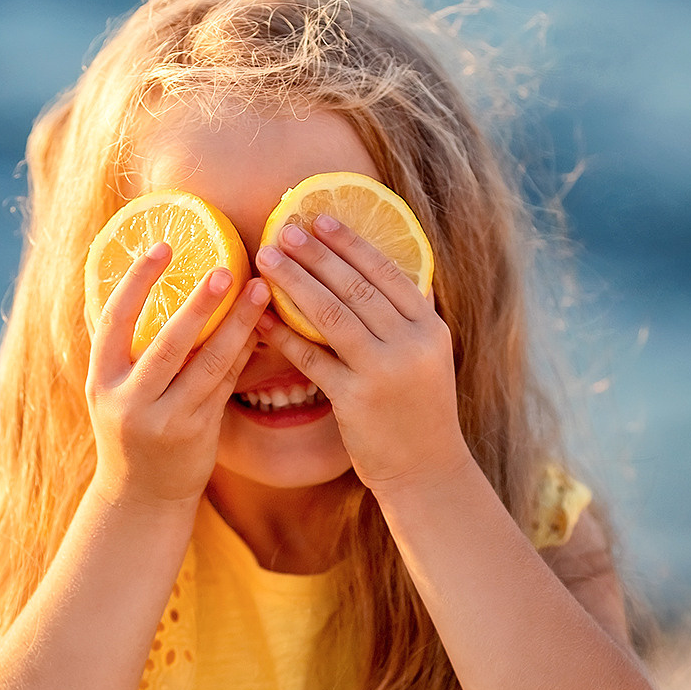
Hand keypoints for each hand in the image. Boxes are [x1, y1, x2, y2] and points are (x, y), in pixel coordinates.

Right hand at [86, 243, 269, 509]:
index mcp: (100, 379)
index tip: (163, 245)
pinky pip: (226, 384)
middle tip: (227, 268)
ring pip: (208, 365)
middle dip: (199, 305)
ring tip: (260, 290)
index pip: (115, 320)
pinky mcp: (198, 433)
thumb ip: (129, 347)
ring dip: (237, 325)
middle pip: (168, 344)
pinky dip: (244, 353)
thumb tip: (150, 279)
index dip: (137, 280)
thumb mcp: (113, 388)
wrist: (141, 495)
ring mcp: (166, 420)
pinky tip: (262, 327)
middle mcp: (129, 400)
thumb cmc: (131, 426)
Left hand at [254, 215, 471, 496]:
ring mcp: (383, 372)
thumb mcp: (426, 357)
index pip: (387, 272)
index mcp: (430, 328)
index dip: (351, 242)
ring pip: (331, 315)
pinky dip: (284, 334)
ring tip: (266, 258)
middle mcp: (410, 344)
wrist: (427, 471)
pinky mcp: (355, 400)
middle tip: (281, 229)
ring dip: (294, 282)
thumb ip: (403, 318)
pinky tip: (260, 316)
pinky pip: (311, 358)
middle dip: (315, 254)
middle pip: (355, 287)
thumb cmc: (419, 410)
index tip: (319, 218)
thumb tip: (366, 271)